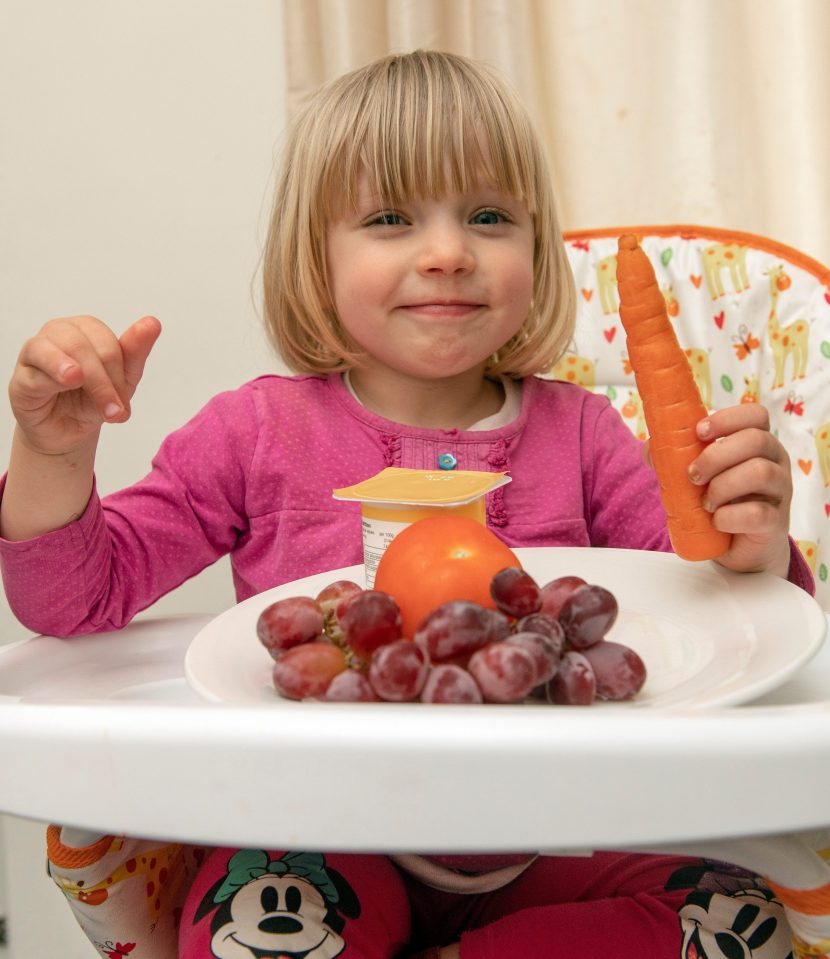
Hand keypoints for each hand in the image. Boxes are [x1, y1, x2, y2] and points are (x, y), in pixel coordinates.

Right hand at [9, 314, 160, 455]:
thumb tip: (152, 322)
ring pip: (51, 349)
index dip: (117, 373)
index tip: (124, 404)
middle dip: (102, 381)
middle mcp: (60, 333)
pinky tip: (63, 385)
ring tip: (77, 380)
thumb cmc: (93, 400)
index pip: (105, 342)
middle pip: (81, 346)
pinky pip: (33, 370)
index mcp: (87, 330)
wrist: (68, 431)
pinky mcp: (21, 376)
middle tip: (113, 411)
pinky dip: (49, 378)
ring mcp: (37, 352)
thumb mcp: (123, 380)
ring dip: (70, 370)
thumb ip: (136, 352)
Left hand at [687, 404, 791, 576]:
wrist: (737, 546)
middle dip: (715, 456)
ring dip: (722, 486)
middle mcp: (776, 461)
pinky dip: (728, 517)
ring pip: (760, 472)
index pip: (756, 414)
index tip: (699, 432)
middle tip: (693, 475)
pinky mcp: (776, 521)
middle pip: (756, 440)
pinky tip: (716, 522)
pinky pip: (757, 513)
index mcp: (758, 442)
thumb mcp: (695, 474)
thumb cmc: (717, 500)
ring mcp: (781, 491)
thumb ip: (673, 457)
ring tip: (705, 502)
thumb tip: (650, 447)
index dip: (728, 418)